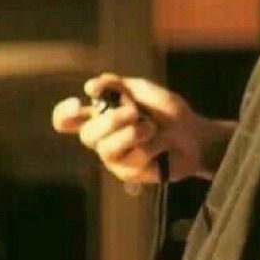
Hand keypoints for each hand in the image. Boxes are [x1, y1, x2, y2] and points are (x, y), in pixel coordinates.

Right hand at [52, 73, 210, 182]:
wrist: (196, 135)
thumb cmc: (170, 113)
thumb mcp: (146, 91)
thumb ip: (119, 85)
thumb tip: (90, 85)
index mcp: (103, 116)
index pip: (69, 120)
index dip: (64, 114)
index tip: (77, 104)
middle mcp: (104, 139)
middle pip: (88, 135)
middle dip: (110, 121)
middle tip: (134, 111)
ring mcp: (116, 159)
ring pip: (108, 150)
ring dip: (133, 134)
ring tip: (152, 129)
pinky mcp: (131, 174)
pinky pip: (133, 160)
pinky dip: (152, 146)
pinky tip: (163, 145)